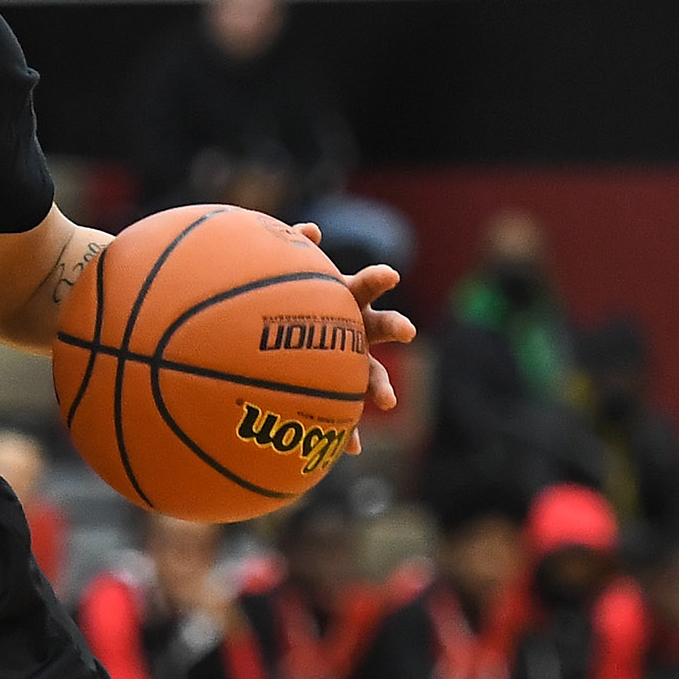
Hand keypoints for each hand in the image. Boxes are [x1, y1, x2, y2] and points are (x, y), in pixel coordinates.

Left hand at [290, 222, 413, 435]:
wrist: (272, 341)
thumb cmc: (283, 304)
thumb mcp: (287, 281)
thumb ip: (296, 254)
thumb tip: (310, 230)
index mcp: (344, 301)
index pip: (366, 285)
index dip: (378, 280)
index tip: (390, 276)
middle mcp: (355, 330)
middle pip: (382, 327)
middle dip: (395, 327)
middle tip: (406, 330)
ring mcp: (350, 362)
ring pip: (371, 374)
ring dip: (380, 386)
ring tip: (387, 401)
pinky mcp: (336, 391)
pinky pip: (342, 414)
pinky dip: (345, 431)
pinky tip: (346, 448)